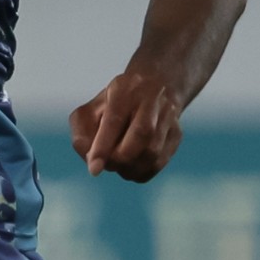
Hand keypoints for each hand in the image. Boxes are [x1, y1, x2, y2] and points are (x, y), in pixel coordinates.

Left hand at [68, 65, 189, 181]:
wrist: (155, 87)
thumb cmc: (113, 104)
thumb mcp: (91, 109)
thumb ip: (82, 131)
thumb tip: (90, 159)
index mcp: (125, 89)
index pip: (114, 120)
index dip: (103, 146)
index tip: (94, 169)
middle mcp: (151, 99)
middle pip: (141, 135)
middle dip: (119, 158)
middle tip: (107, 164)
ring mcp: (168, 116)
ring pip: (152, 152)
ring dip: (130, 168)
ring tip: (117, 165)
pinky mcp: (176, 134)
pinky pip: (159, 163)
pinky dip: (141, 172)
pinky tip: (131, 166)